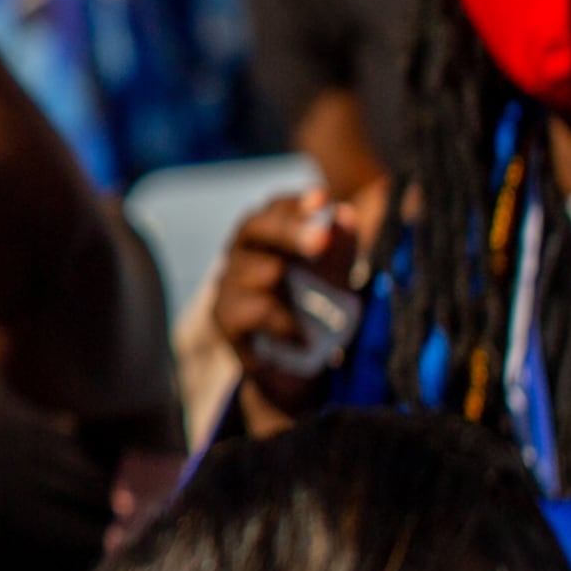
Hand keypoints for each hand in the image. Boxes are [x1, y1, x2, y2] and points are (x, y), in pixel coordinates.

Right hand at [210, 189, 364, 425]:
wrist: (296, 371)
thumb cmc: (314, 314)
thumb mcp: (334, 278)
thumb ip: (339, 248)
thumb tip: (345, 214)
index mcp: (267, 239)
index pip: (274, 209)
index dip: (295, 203)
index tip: (323, 199)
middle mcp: (241, 254)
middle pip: (256, 226)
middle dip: (290, 230)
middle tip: (321, 239)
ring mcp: (228, 285)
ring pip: (260, 269)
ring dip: (291, 285)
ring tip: (313, 305)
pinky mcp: (224, 318)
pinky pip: (256, 310)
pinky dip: (285, 322)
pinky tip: (300, 335)